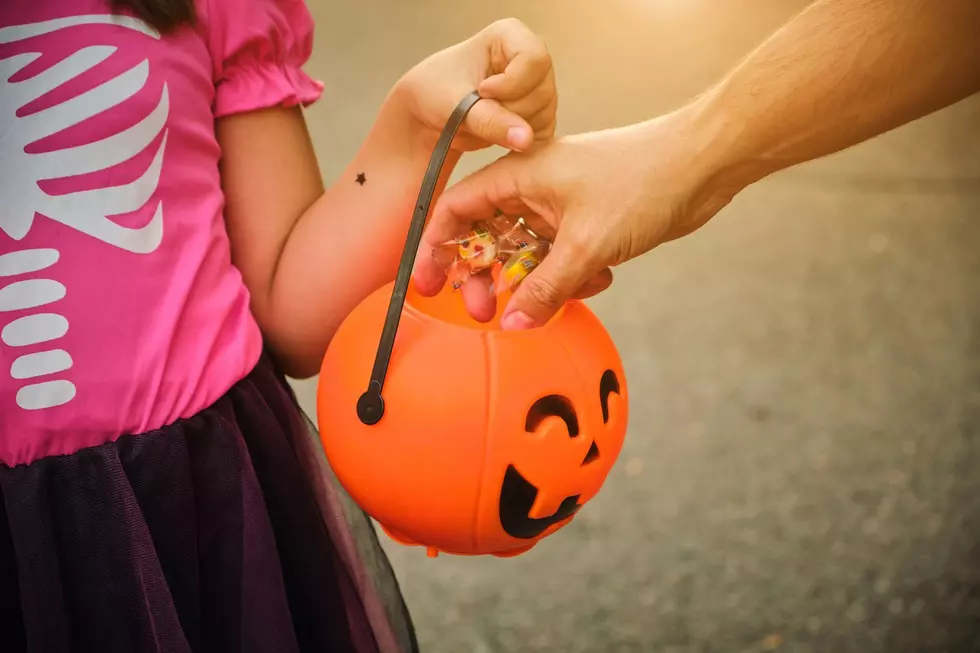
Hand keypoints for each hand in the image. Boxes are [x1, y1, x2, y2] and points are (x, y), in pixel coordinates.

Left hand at [396, 18, 556, 152]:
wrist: (428, 111)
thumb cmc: (436, 92)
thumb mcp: (458, 106)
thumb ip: (492, 121)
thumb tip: (526, 139)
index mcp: (509, 35)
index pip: (534, 59)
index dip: (512, 83)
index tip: (482, 91)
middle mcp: (530, 58)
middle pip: (543, 90)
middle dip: (511, 112)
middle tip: (479, 112)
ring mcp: (538, 86)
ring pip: (545, 114)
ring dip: (514, 128)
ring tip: (484, 121)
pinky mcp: (538, 112)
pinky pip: (543, 131)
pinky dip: (520, 140)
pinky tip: (497, 134)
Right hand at [412, 107, 750, 327]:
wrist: (702, 164)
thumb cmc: (641, 182)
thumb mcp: (586, 244)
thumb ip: (545, 288)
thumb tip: (511, 323)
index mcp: (518, 177)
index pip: (457, 210)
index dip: (436, 246)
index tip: (429, 284)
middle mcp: (532, 191)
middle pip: (487, 239)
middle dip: (486, 278)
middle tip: (485, 313)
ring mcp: (560, 208)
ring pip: (527, 255)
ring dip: (539, 283)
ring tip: (559, 300)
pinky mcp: (587, 225)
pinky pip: (562, 260)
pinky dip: (574, 276)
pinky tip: (602, 278)